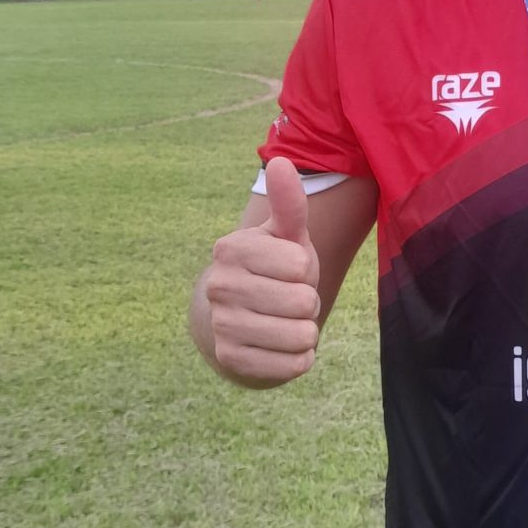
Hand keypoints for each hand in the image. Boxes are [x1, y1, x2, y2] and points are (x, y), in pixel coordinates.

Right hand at [201, 158, 321, 385]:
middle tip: (289, 299)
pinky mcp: (230, 360)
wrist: (243, 316)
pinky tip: (283, 346)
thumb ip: (289, 203)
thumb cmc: (274, 268)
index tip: (289, 270)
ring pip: (300, 335)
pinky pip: (292, 366)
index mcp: (231, 249)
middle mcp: (220, 286)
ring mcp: (222, 325)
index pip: (300, 264)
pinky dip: (299, 359)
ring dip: (306, 331)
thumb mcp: (285, 235)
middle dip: (307, 302)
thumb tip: (282, 161)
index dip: (305, 270)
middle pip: (302, 301)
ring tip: (287, 321)